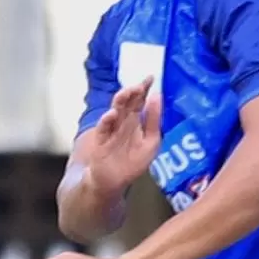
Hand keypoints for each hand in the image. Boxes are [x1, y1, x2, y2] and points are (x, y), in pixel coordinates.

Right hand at [66, 80, 160, 200]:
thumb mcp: (151, 142)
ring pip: (116, 110)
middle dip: (133, 92)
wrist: (112, 181)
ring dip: (120, 101)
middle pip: (128, 102)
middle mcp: (123, 121)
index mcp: (136, 121)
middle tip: (139, 84)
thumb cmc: (132, 163)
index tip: (150, 77)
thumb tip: (157, 96)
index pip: (140, 101)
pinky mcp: (101, 139)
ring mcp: (111, 129)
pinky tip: (113, 114)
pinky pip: (104, 127)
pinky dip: (107, 120)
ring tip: (127, 92)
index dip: (145, 89)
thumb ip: (154, 121)